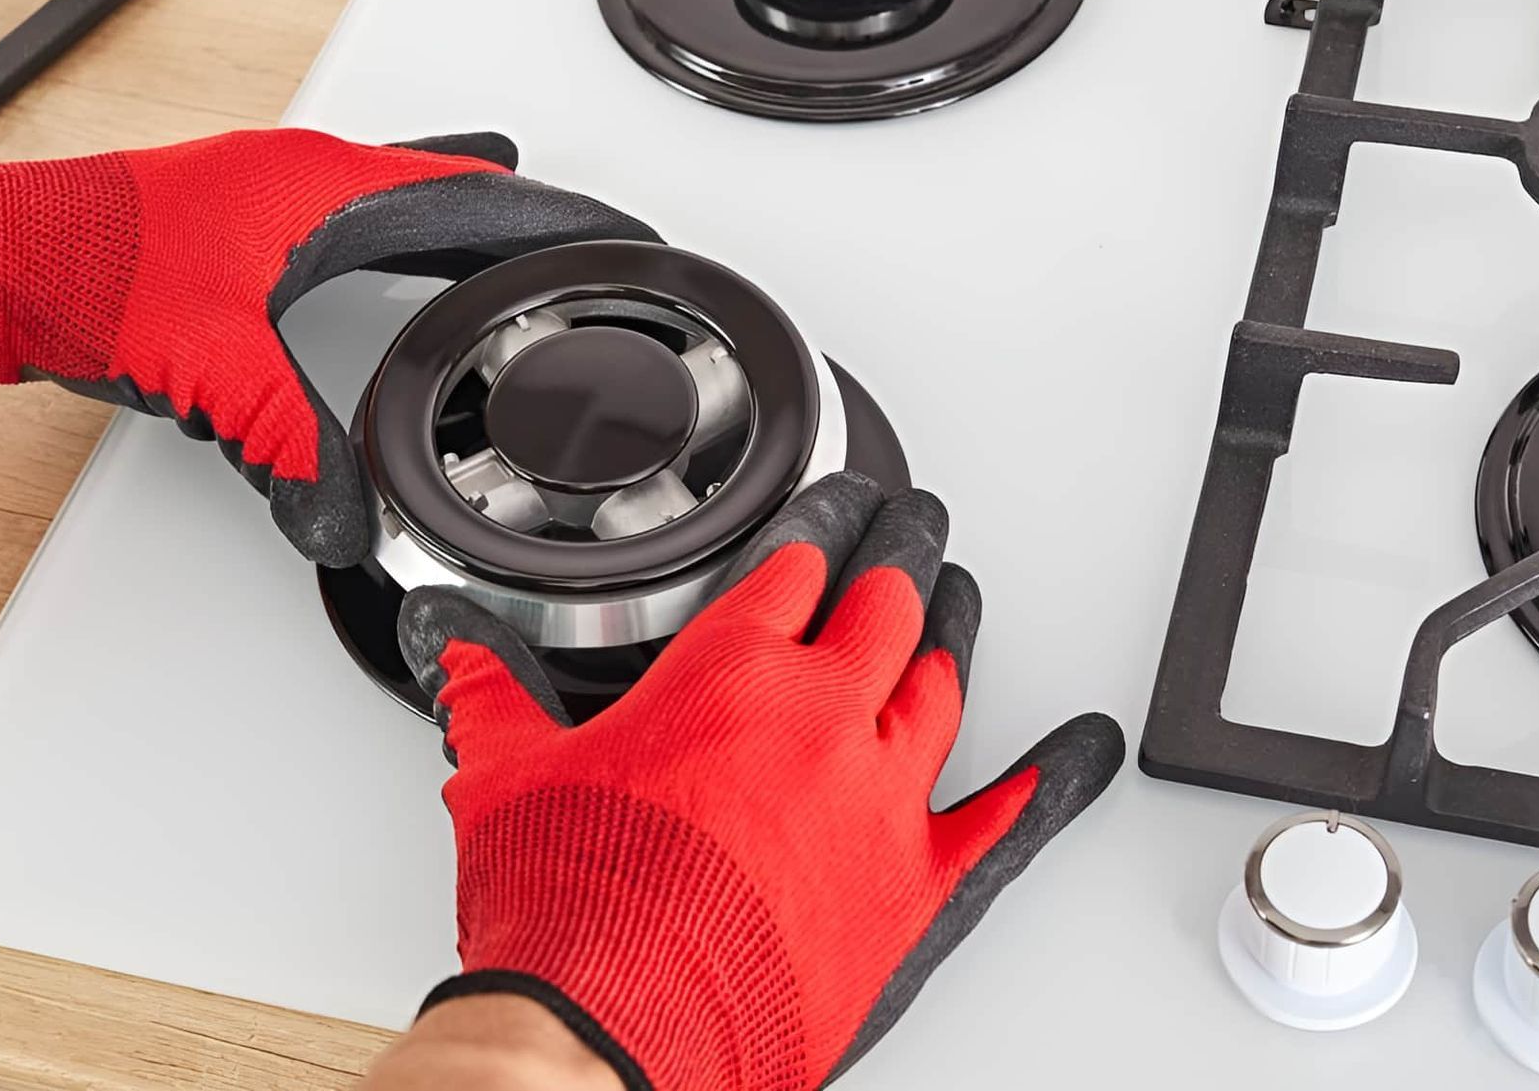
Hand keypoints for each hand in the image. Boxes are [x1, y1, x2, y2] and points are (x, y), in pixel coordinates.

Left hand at [0, 129, 653, 564]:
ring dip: (474, 215)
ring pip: (411, 193)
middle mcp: (310, 177)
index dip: (560, 224)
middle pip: (458, 190)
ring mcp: (278, 190)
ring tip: (529, 230)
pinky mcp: (248, 219)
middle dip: (534, 218)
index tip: (622, 236)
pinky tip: (407, 247)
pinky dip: (411, 225)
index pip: (480, 201)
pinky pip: (364, 212)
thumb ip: (291, 445)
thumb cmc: (85, 272)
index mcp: (327, 189)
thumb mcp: (212, 371)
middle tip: (597, 241)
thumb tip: (344, 514)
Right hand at [398, 472, 1124, 1090]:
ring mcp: (878, 802)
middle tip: (914, 523)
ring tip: (957, 595)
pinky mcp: (915, 888)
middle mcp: (818, 721)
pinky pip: (1007, 819)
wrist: (609, 1035)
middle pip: (885, 603)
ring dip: (952, 630)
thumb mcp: (506, 776)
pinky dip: (1053, 779)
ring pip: (942, 684)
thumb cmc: (572, 911)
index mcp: (730, 676)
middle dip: (900, 550)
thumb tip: (455, 651)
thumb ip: (491, 694)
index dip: (823, 520)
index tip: (838, 504)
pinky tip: (1083, 748)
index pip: (796, 562)